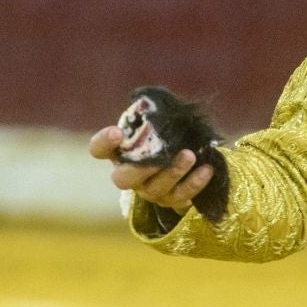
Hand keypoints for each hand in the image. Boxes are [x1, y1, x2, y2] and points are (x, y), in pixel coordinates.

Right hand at [90, 126, 213, 212]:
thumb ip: (155, 117)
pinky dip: (194, 183)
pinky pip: (180, 197)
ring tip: (190, 155)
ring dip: (173, 172)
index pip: (99, 149)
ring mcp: (149, 191)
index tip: (117, 132)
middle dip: (142, 168)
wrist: (185, 158)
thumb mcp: (157, 124)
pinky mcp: (171, 201)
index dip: (104, 142)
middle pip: (123, 179)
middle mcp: (128, 175)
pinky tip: (206, 169)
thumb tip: (163, 105)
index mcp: (119, 152)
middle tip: (160, 155)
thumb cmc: (164, 136)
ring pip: (156, 188)